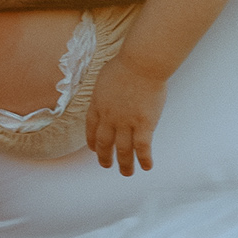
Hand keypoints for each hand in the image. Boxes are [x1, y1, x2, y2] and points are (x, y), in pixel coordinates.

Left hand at [85, 57, 166, 175]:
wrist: (141, 64)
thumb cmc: (126, 64)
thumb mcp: (104, 77)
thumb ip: (104, 91)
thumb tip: (107, 94)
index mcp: (98, 104)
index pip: (91, 128)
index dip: (92, 141)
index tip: (94, 149)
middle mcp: (109, 117)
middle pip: (105, 142)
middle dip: (104, 157)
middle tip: (106, 165)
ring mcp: (126, 122)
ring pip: (123, 150)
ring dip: (125, 164)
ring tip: (126, 173)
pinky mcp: (144, 124)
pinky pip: (143, 147)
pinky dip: (144, 159)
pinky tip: (146, 166)